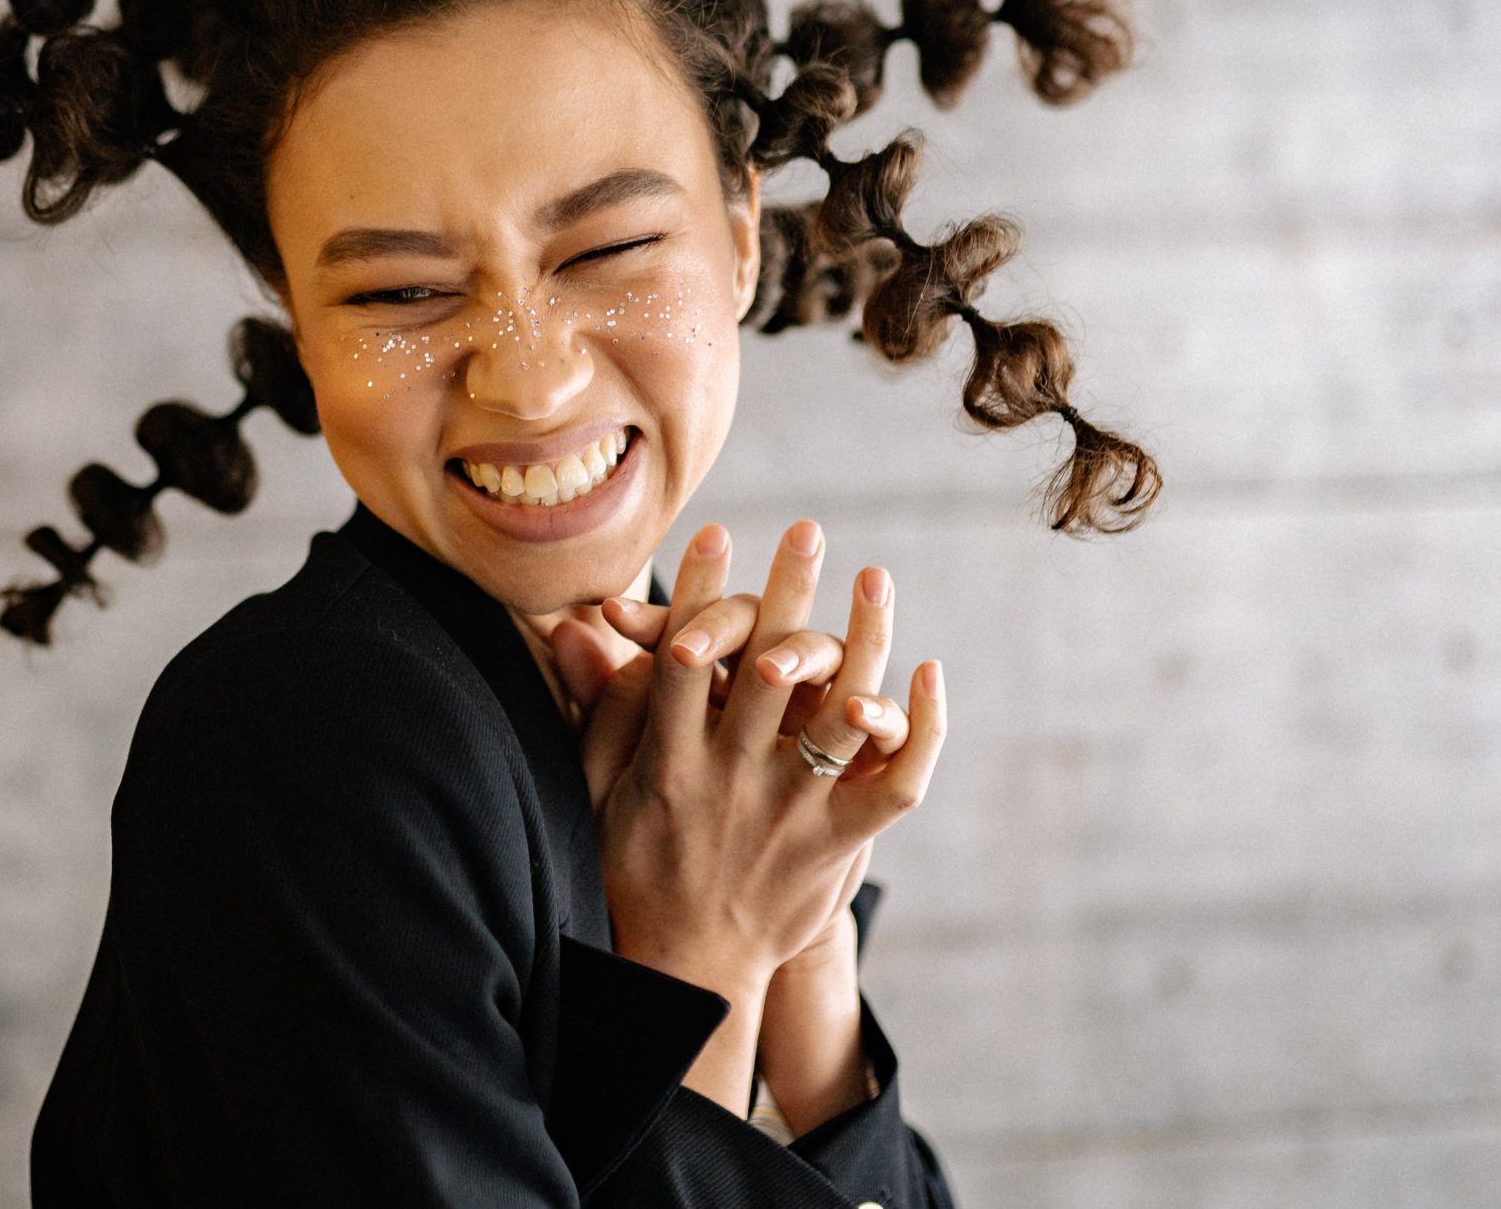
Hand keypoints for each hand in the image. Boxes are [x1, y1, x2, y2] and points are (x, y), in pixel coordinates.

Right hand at [594, 518, 946, 991]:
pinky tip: (926, 673)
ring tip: (874, 579)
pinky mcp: (839, 841)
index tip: (715, 532)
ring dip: (863, 640)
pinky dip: (918, 728)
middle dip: (786, 592)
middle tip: (806, 531)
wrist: (689, 969)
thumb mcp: (599, 788)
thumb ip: (601, 705)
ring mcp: (792, 810)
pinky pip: (895, 782)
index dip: (698, 592)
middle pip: (768, 668)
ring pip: (839, 713)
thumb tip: (575, 628)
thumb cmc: (635, 863)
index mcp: (670, 761)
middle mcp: (733, 778)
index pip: (684, 659)